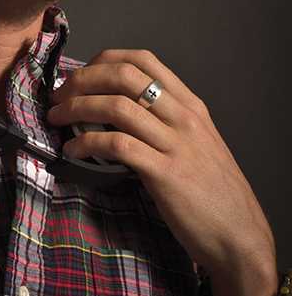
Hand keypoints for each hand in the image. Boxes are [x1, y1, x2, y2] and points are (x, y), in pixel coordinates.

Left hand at [46, 49, 277, 295]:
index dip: (104, 60)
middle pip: (124, 76)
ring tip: (56, 119)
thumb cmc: (213, 192)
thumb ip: (165, 123)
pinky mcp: (165, 173)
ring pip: (117, 106)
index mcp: (191, 105)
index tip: (80, 74)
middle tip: (59, 95)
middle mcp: (184, 117)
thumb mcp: (195, 144)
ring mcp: (176, 144)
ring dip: (77, 109)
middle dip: (82, 80)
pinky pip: (118, 145)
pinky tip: (72, 151)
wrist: (239, 235)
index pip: (144, 60)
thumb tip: (117, 110)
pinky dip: (87, 143)